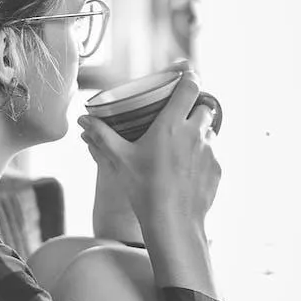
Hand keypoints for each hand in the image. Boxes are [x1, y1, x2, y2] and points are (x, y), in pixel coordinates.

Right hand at [78, 69, 220, 235]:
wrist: (173, 224)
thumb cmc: (144, 190)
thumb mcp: (119, 160)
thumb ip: (102, 136)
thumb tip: (83, 120)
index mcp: (172, 124)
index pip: (191, 86)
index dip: (190, 77)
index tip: (185, 76)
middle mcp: (195, 133)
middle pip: (204, 107)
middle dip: (194, 108)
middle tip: (177, 118)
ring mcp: (210, 152)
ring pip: (209, 132)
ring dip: (198, 134)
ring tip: (179, 148)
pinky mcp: (217, 170)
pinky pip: (211, 156)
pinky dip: (201, 158)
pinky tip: (185, 172)